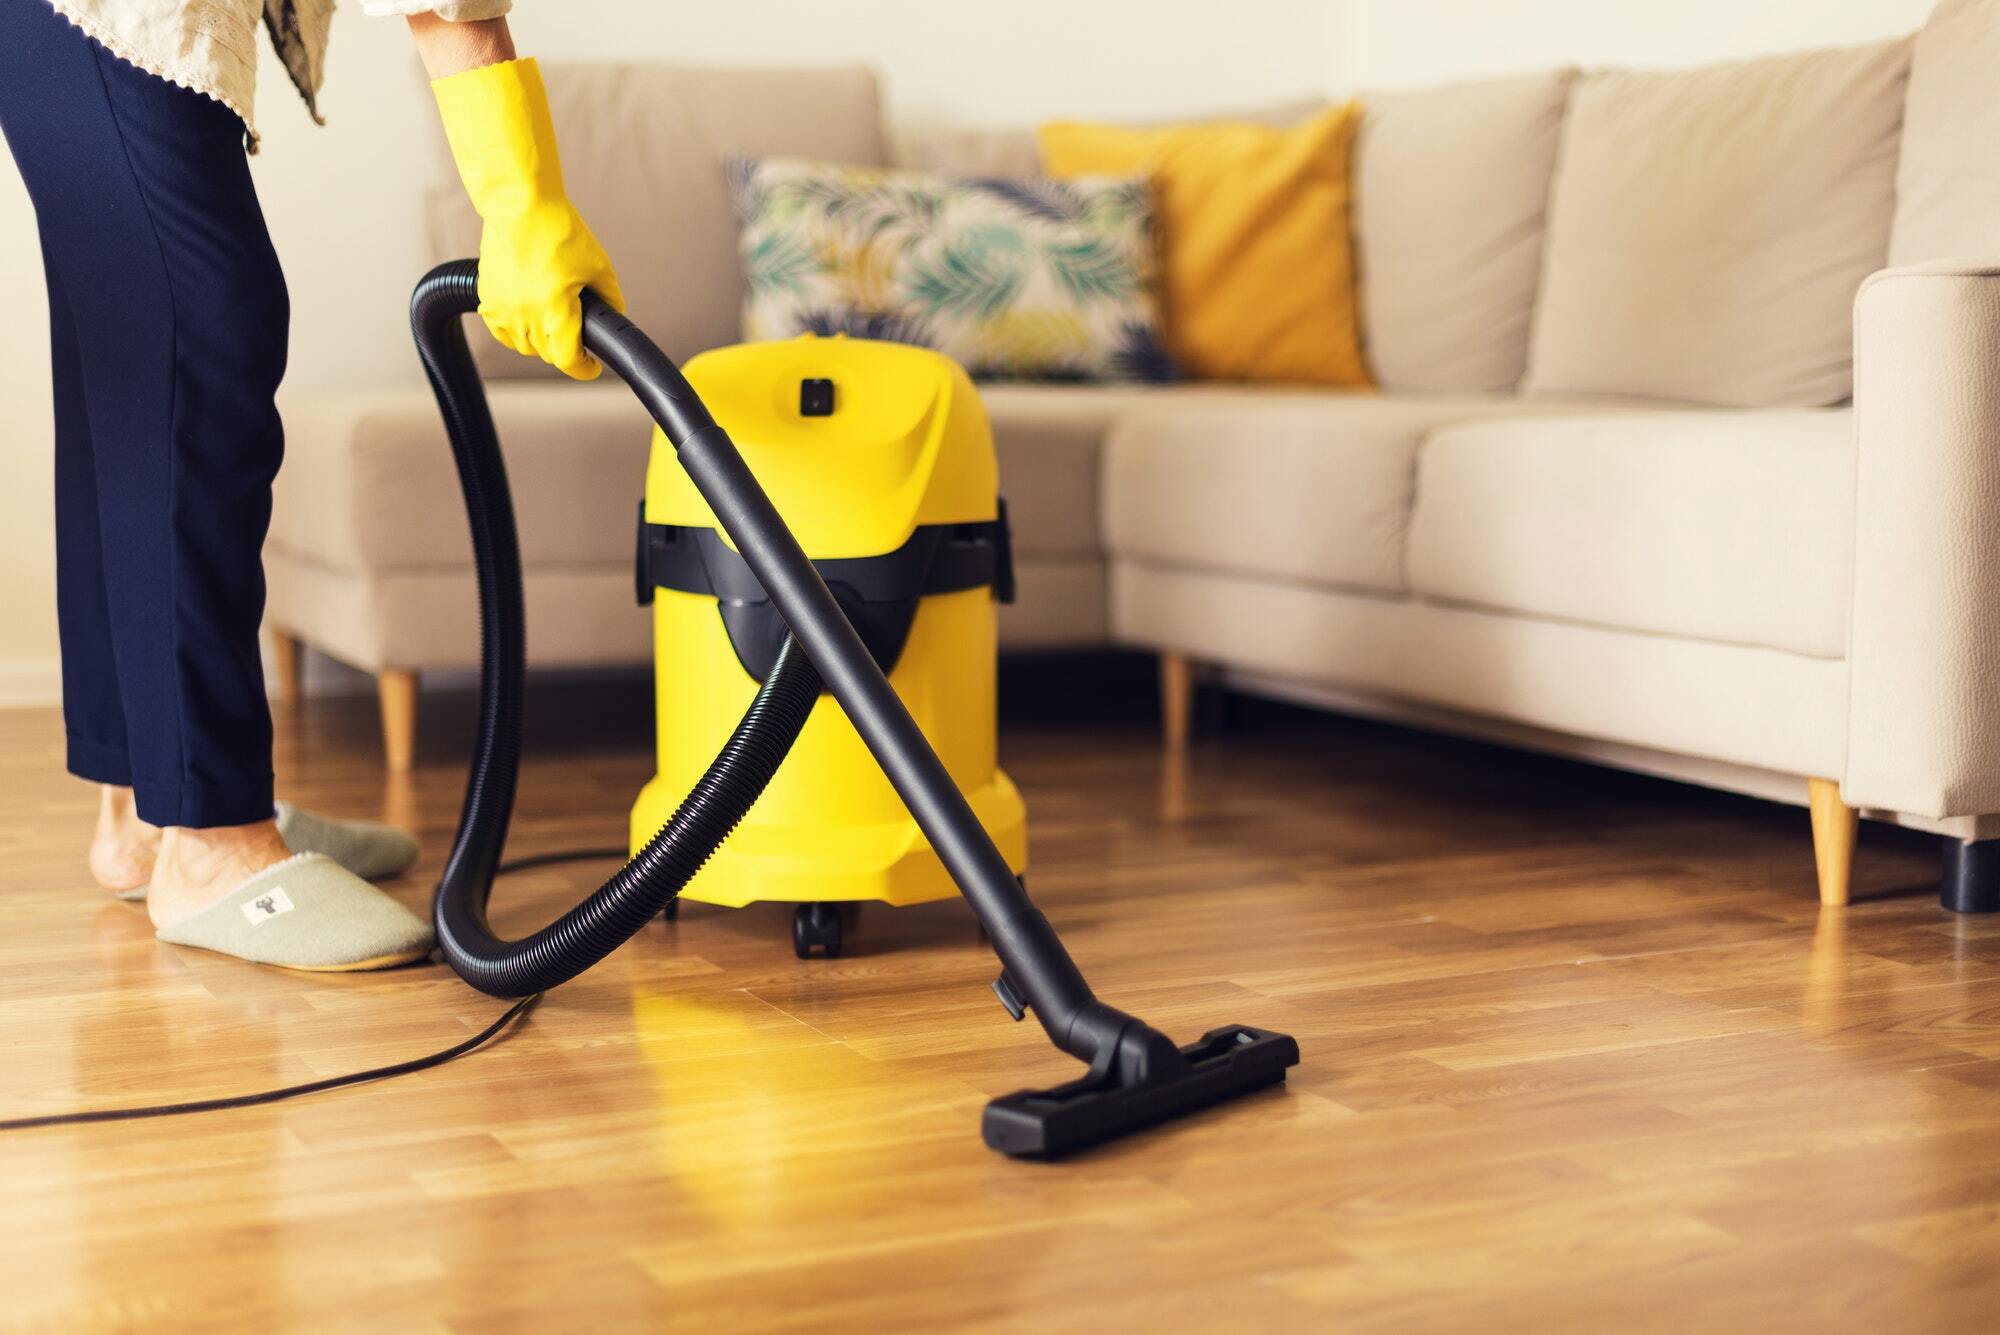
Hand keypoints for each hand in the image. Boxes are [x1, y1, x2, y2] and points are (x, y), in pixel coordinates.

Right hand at [430, 56, 625, 378]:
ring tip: (554, 319)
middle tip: (577, 331)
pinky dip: (516, 332)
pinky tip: (529, 317)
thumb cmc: (558, 230)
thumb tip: (614, 318)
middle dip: (566, 348)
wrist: (519, 206)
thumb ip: (610, 299)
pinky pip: (502, 332)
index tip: (591, 366)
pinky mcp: (486, 298)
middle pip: (548, 353)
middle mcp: (524, 314)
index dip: (583, 368)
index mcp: (554, 309)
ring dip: (541, 341)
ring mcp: (501, 308)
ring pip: (524, 347)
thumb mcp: (598, 266)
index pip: (567, 360)